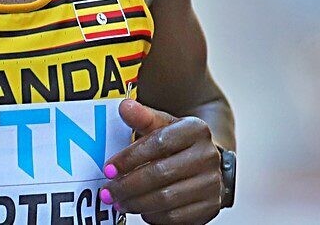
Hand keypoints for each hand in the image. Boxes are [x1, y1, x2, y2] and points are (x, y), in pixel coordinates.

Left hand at [100, 99, 221, 223]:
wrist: (205, 162)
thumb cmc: (177, 143)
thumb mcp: (162, 125)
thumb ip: (142, 117)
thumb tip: (125, 107)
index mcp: (196, 130)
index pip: (159, 143)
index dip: (130, 157)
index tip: (109, 168)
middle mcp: (207, 156)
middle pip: (160, 173)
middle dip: (128, 185)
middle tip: (108, 191)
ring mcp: (211, 183)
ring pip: (166, 198)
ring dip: (136, 202)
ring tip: (119, 202)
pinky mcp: (209, 206)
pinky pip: (176, 217)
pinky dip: (154, 216)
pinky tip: (141, 210)